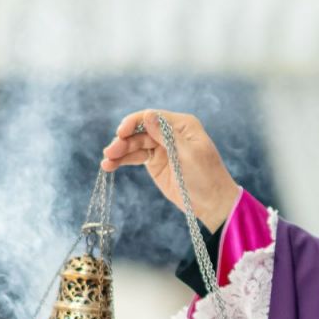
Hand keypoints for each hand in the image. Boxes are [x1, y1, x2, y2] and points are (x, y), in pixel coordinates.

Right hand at [100, 109, 241, 230]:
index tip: (120, 133)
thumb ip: (166, 135)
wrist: (212, 203)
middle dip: (124, 140)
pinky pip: (136, 157)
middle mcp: (170, 133)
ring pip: (135, 144)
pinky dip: (123, 160)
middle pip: (140, 130)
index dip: (133, 122)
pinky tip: (110, 165)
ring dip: (120, 151)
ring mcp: (161, 147)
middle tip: (110, 152)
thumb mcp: (187, 155)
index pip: (152, 117)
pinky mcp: (155, 162)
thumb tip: (146, 115)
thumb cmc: (206, 177)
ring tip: (106, 163)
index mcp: (181, 125)